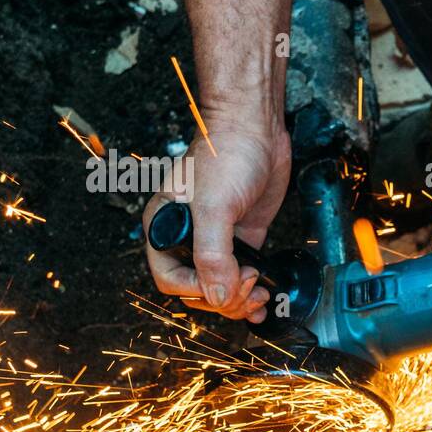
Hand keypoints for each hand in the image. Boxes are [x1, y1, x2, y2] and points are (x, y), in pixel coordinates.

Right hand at [143, 122, 289, 322]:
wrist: (255, 130)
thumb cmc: (225, 156)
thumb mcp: (213, 207)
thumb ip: (212, 255)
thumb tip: (217, 296)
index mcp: (166, 230)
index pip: (171, 280)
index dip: (198, 291)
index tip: (225, 285)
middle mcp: (188, 239)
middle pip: (199, 289)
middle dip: (225, 297)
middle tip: (250, 285)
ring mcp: (217, 240)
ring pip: (222, 287)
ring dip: (240, 300)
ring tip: (259, 295)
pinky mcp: (243, 238)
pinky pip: (242, 275)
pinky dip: (252, 292)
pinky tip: (265, 302)